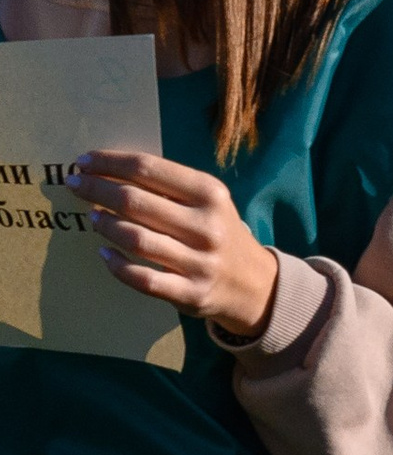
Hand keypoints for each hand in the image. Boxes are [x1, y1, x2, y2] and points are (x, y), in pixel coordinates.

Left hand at [73, 148, 278, 336]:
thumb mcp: (210, 202)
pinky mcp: (190, 292)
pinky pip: (142, 278)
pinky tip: (104, 252)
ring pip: (135, 238)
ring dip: (104, 225)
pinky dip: (117, 264)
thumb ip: (170, 186)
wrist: (255, 283)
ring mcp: (199, 262)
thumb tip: (110, 171)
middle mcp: (207, 226)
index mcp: (211, 194)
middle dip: (96, 189)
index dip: (110, 163)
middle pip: (135, 201)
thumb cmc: (220, 233)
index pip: (148, 169)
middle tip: (76, 184)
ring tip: (92, 217)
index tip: (85, 162)